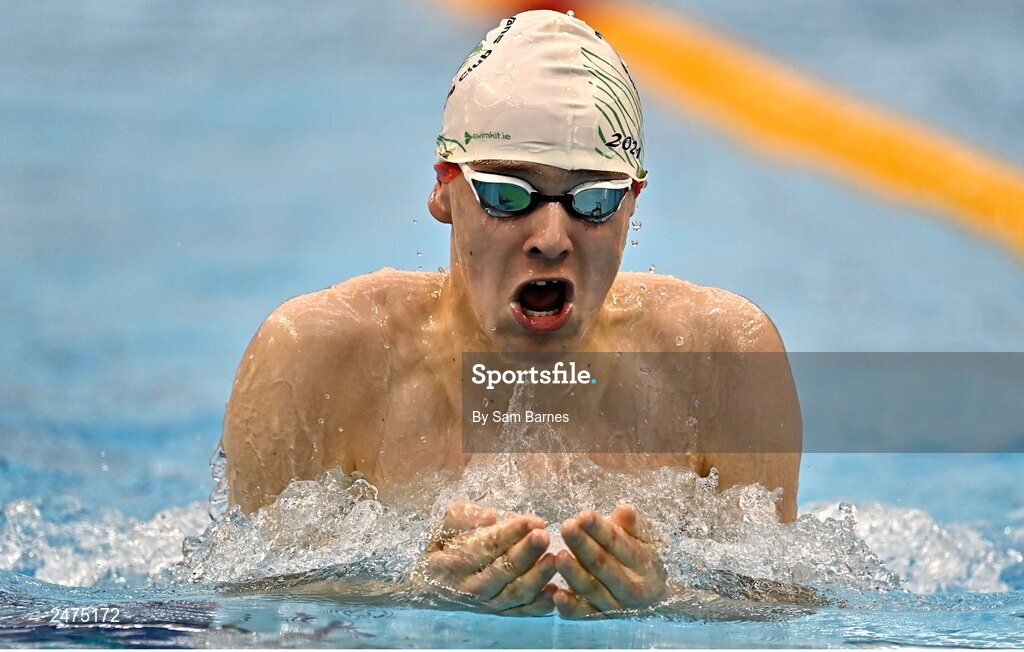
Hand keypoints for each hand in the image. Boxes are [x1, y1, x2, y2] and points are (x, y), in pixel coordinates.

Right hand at [414, 501, 556, 615]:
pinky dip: (539, 605)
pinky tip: (555, 592)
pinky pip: (521, 612)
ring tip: (554, 559)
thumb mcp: (439, 530)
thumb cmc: (439, 551)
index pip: (486, 546)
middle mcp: (471, 587)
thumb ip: (461, 518)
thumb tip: (490, 516)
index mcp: (455, 563)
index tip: (533, 520)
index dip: (511, 533)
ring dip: (537, 578)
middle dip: (526, 553)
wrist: (427, 590)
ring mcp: (486, 603)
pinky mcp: (497, 613)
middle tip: (545, 535)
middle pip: (503, 571)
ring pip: (515, 594)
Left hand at [554, 504, 667, 617]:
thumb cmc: (640, 558)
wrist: (653, 598)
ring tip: (559, 556)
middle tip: (566, 527)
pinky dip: (570, 606)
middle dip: (583, 546)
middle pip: (603, 564)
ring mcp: (614, 605)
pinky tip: (556, 594)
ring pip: (592, 588)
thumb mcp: (643, 539)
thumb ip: (633, 525)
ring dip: (574, 574)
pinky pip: (584, 614)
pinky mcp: (600, 618)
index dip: (600, 529)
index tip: (583, 515)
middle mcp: (630, 586)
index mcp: (641, 562)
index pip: (618, 543)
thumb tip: (625, 509)